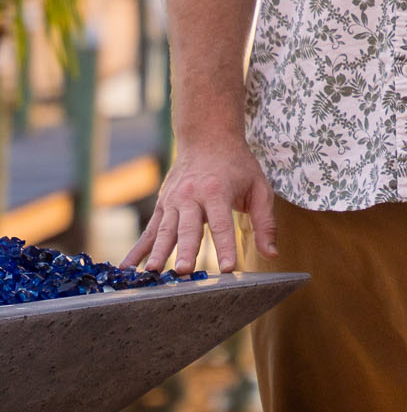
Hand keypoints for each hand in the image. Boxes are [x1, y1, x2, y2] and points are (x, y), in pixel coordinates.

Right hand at [125, 138, 275, 276]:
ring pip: (165, 230)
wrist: (207, 138)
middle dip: (186, 250)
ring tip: (153, 273)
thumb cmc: (238, 166)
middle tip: (184, 272)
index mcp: (217, 191)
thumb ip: (266, 223)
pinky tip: (129, 267)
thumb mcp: (259, 188)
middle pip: (188, 227)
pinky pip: (150, 230)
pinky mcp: (162, 205)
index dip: (225, 246)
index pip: (222, 223)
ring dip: (159, 252)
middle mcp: (191, 195)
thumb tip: (271, 254)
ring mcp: (173, 200)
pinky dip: (139, 249)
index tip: (227, 268)